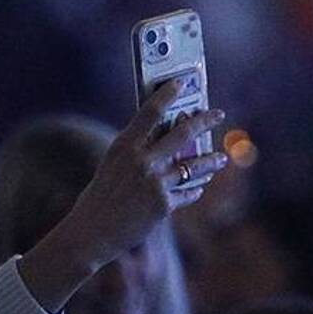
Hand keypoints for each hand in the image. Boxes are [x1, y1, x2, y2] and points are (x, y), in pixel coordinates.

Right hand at [19, 79, 226, 312]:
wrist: (91, 232)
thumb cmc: (100, 197)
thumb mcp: (113, 165)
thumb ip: (137, 152)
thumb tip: (166, 139)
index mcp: (124, 146)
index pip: (150, 111)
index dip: (168, 93)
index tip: (183, 80)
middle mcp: (142, 160)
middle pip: (182, 133)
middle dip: (204, 120)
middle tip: (218, 113)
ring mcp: (155, 182)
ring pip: (194, 165)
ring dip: (211, 160)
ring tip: (221, 158)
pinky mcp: (164, 204)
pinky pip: (187, 193)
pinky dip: (194, 190)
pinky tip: (199, 188)